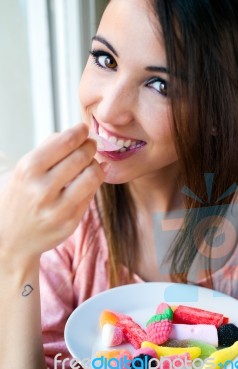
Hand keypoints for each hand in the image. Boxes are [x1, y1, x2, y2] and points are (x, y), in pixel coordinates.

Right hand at [0, 123, 105, 263]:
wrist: (10, 238)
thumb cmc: (18, 198)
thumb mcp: (23, 170)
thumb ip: (47, 150)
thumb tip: (76, 135)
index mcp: (28, 170)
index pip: (64, 142)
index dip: (79, 132)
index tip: (84, 129)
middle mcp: (42, 189)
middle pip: (81, 157)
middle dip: (90, 146)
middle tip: (90, 144)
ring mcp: (58, 209)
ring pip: (92, 176)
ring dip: (95, 165)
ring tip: (90, 163)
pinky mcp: (70, 223)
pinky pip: (90, 196)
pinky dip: (92, 184)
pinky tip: (88, 180)